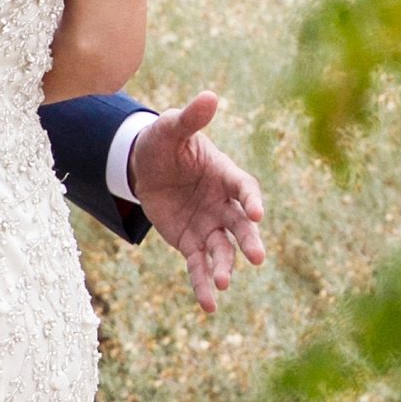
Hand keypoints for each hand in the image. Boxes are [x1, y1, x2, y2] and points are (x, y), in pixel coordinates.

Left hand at [129, 94, 265, 315]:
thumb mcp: (171, 127)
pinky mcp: (190, 243)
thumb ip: (190, 118)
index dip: (251, 199)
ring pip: (221, 250)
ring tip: (223, 283)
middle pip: (240, 225)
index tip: (256, 212)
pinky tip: (208, 305)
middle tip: (257, 257)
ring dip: (224, 266)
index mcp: (226, 175)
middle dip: (248, 240)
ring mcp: (209, 225)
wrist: (144, 165)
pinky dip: (203, 285)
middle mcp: (224, 204)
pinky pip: (199, 266)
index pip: (245, 188)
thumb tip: (209, 96)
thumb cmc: (163, 142)